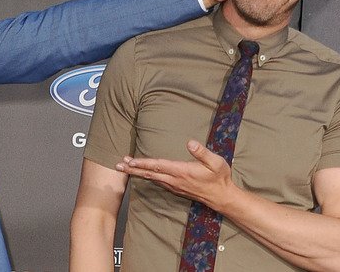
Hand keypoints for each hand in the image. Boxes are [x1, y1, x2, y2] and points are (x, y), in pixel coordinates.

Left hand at [115, 140, 234, 208]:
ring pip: (152, 178)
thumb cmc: (219, 178)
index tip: (130, 161)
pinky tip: (141, 173)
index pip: (158, 166)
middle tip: (118, 165)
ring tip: (125, 167)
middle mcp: (175, 180)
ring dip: (137, 172)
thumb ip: (202, 152)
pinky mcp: (176, 188)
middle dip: (133, 169)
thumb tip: (190, 142)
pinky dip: (147, 176)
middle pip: (150, 173)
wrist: (222, 197)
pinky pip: (157, 182)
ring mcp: (174, 185)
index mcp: (182, 171)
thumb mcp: (216, 163)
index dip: (143, 163)